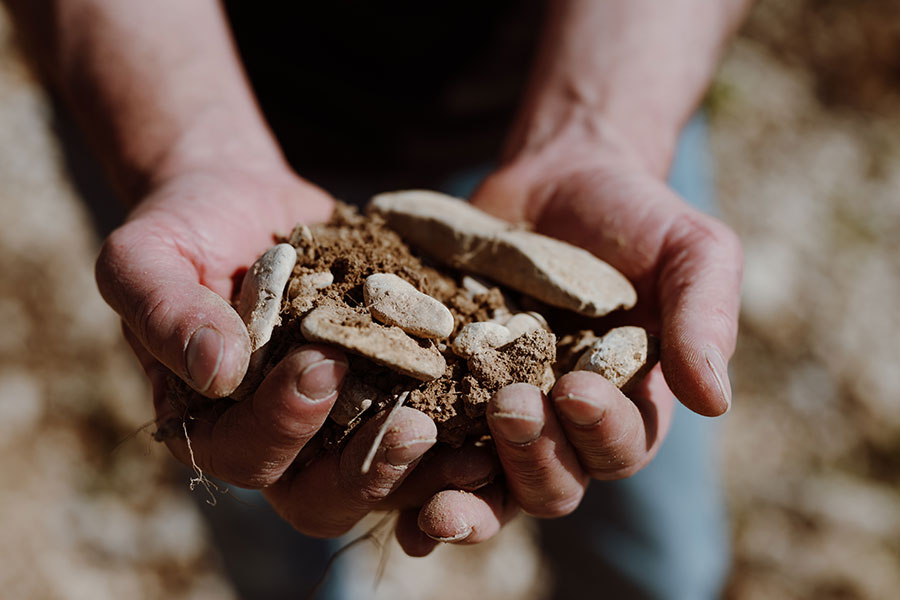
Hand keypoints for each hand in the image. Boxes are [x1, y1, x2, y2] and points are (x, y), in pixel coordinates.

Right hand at [97, 166, 488, 543]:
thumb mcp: (148, 257)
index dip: (281, 425)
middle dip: (368, 468)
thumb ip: (164, 313)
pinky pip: (427, 425)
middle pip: (322, 493)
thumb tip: (214, 371)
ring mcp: (338, 422)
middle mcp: (279, 440)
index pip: (244, 453)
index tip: (319, 367)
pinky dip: (463, 424)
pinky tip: (501, 404)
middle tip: (412, 428)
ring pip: (384, 476)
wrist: (243, 199)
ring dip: (430, 470)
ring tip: (478, 447)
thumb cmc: (185, 227)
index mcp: (213, 424)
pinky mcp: (387, 390)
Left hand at [410, 121, 742, 540]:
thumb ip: (705, 320)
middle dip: (532, 457)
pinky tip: (385, 482)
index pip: (620, 447)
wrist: (560, 176)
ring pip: (488, 486)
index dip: (600, 430)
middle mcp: (563, 426)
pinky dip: (408, 476)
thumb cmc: (637, 216)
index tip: (575, 386)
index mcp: (627, 406)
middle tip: (509, 405)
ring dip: (466, 502)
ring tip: (436, 505)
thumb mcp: (692, 253)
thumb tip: (714, 402)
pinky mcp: (445, 389)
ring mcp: (498, 413)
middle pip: (552, 482)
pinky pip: (429, 445)